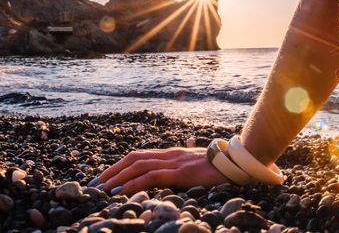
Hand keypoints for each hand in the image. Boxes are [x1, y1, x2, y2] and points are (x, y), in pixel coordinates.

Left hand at [89, 147, 228, 194]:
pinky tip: (122, 191)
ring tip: (102, 189)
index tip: (105, 177)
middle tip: (94, 184)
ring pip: (138, 165)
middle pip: (133, 158)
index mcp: (172, 154)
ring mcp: (175, 162)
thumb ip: (183, 169)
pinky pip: (152, 176)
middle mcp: (170, 155)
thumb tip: (174, 177)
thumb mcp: (196, 168)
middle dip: (111, 170)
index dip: (119, 165)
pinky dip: (133, 183)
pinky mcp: (181, 172)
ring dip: (117, 177)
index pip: (139, 156)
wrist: (236, 161)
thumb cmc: (219, 167)